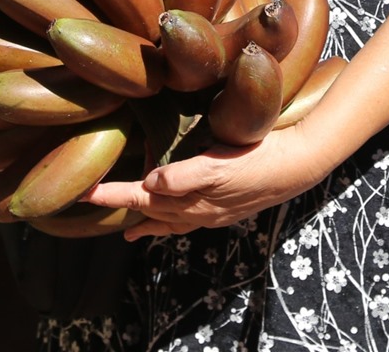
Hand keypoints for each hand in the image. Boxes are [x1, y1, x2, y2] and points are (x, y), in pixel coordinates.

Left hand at [82, 125, 329, 239]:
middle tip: (96, 203)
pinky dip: (174, 221)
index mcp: (194, 199)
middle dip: (124, 208)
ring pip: (171, 220)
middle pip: (152, 212)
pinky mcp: (228, 204)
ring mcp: (215, 210)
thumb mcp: (222, 164)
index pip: (143, 198)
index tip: (87, 194)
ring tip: (130, 231)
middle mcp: (200, 210)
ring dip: (148, 222)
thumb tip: (151, 184)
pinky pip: (190, 219)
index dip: (114, 195)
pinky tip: (178, 218)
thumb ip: (185, 175)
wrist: (301, 164)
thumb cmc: (262, 158)